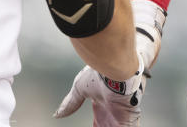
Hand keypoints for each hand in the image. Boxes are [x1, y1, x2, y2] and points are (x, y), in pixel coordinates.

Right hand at [54, 0, 165, 125]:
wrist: (117, 65)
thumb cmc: (100, 72)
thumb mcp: (80, 88)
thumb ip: (70, 102)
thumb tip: (57, 114)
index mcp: (103, 103)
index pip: (100, 121)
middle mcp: (113, 110)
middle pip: (108, 126)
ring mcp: (122, 114)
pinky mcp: (129, 118)